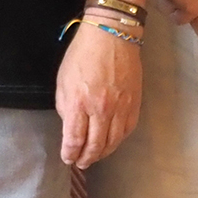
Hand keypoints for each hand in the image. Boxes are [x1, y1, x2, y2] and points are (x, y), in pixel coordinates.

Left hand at [55, 20, 142, 168]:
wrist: (111, 34)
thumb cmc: (82, 53)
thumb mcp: (63, 79)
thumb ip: (65, 105)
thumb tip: (70, 125)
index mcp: (78, 102)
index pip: (74, 139)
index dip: (70, 153)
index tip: (67, 158)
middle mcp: (100, 109)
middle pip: (94, 145)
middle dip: (85, 158)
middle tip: (80, 163)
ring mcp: (120, 107)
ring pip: (112, 141)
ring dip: (102, 153)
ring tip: (94, 157)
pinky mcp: (134, 103)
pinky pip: (126, 130)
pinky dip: (118, 141)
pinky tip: (111, 142)